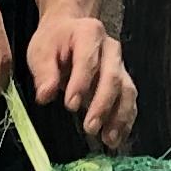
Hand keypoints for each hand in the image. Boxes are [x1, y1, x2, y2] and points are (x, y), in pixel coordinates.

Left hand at [28, 12, 139, 151]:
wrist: (69, 31)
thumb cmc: (55, 41)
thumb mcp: (41, 51)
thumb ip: (44, 72)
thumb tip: (45, 95)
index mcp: (89, 33)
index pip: (88, 59)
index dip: (81, 83)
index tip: (70, 105)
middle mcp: (110, 49)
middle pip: (112, 77)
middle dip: (102, 104)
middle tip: (90, 127)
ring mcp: (120, 65)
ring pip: (126, 91)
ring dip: (119, 116)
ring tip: (108, 139)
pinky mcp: (123, 81)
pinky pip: (129, 101)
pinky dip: (125, 121)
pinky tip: (116, 138)